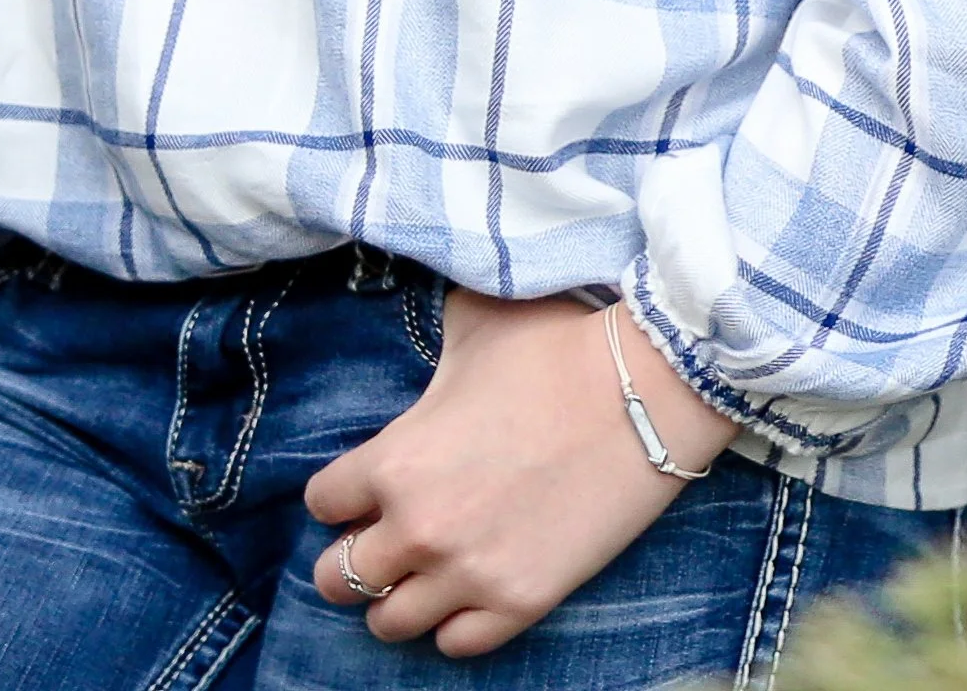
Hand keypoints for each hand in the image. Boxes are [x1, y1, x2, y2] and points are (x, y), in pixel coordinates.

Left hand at [306, 291, 731, 657]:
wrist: (643, 391)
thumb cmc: (555, 347)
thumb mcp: (473, 322)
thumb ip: (430, 340)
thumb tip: (424, 320)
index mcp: (394, 461)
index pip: (323, 503)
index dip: (339, 493)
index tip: (360, 488)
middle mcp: (418, 529)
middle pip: (338, 578)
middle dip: (349, 558)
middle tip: (375, 542)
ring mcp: (469, 574)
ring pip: (389, 623)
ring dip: (395, 600)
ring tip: (413, 577)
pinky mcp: (521, 603)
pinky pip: (456, 645)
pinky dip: (452, 625)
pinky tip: (463, 594)